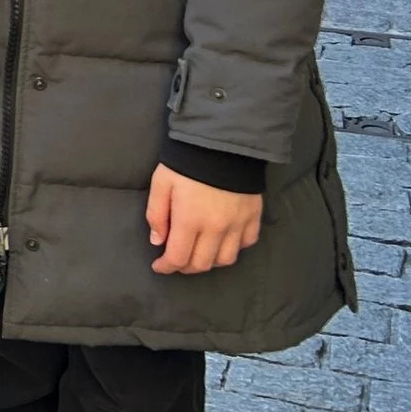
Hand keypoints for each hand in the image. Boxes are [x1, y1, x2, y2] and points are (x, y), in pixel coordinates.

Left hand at [146, 164, 261, 274]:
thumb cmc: (185, 163)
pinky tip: (223, 241)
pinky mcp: (254, 217)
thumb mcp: (161, 184)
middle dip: (185, 267)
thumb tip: (158, 241)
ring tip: (198, 253)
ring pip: (226, 260)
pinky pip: (247, 243)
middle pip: (202, 264)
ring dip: (210, 262)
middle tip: (176, 261)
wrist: (223, 144)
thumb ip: (156, 215)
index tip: (159, 266)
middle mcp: (216, 228)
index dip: (166, 266)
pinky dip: (234, 248)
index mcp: (190, 220)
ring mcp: (238, 224)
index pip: (178, 257)